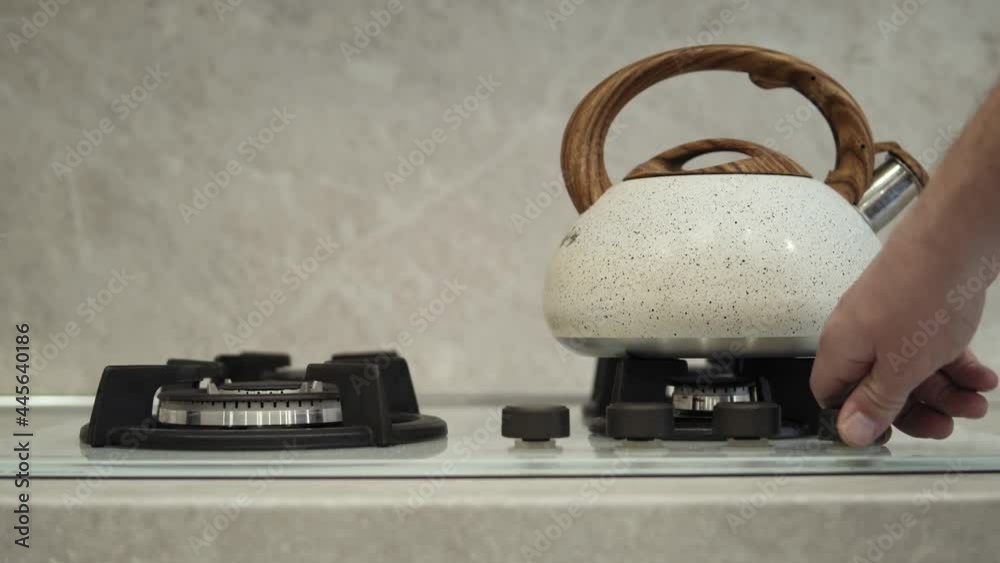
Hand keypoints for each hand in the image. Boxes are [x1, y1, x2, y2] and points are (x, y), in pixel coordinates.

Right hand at [810, 233, 998, 445]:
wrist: (957, 239)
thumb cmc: (922, 299)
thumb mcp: (901, 366)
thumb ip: (876, 401)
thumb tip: (848, 433)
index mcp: (841, 349)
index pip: (831, 395)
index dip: (857, 418)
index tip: (892, 434)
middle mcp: (858, 335)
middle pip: (876, 387)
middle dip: (915, 410)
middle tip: (947, 425)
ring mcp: (888, 320)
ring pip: (909, 370)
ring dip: (944, 392)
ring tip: (978, 402)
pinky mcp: (916, 309)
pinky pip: (929, 348)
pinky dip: (954, 365)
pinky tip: (983, 377)